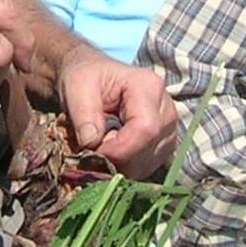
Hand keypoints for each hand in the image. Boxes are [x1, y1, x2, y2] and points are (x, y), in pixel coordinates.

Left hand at [60, 52, 179, 176]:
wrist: (93, 79)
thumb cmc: (86, 79)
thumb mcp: (76, 86)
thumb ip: (83, 113)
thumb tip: (92, 143)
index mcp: (149, 86)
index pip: (145, 129)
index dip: (118, 148)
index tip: (91, 150)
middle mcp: (167, 108)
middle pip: (149, 149)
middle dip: (117, 157)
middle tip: (93, 145)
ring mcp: (169, 128)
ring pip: (149, 163)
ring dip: (120, 164)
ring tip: (103, 144)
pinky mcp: (164, 145)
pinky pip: (148, 168)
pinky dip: (126, 167)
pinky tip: (113, 150)